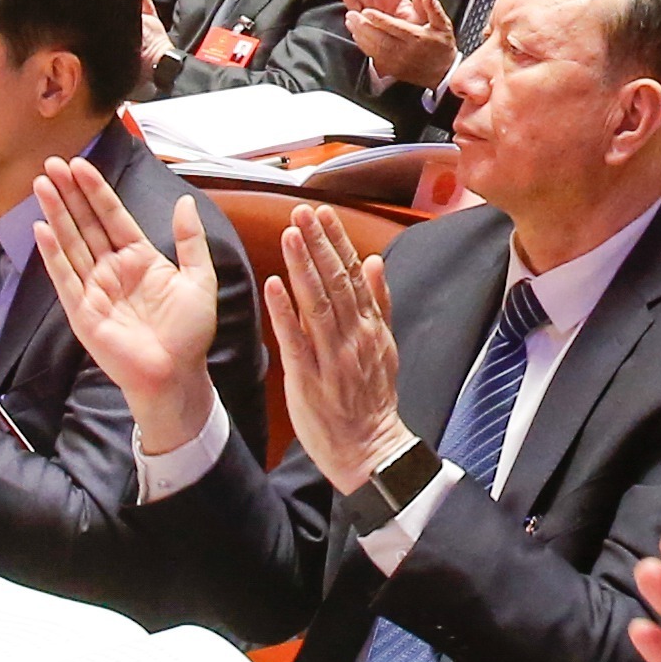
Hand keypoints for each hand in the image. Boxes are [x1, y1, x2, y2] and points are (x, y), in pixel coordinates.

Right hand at [29, 155, 221, 446]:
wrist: (177, 375)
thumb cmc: (189, 334)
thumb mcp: (199, 279)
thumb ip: (191, 240)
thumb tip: (185, 202)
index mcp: (139, 258)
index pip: (112, 216)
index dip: (96, 190)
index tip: (81, 164)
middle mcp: (113, 270)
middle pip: (86, 223)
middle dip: (69, 193)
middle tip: (53, 163)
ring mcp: (95, 289)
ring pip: (71, 243)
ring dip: (56, 214)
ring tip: (42, 184)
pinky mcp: (82, 312)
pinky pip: (64, 278)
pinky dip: (53, 254)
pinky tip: (41, 228)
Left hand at [263, 204, 406, 494]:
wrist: (370, 449)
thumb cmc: (372, 400)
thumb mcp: (385, 347)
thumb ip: (379, 303)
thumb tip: (374, 261)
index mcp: (369, 327)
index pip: (353, 274)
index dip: (337, 241)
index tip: (322, 213)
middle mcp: (352, 336)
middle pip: (335, 282)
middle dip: (318, 244)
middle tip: (303, 212)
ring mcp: (331, 357)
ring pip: (317, 304)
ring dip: (303, 267)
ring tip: (290, 234)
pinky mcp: (309, 378)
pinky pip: (296, 341)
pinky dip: (285, 312)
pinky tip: (274, 285)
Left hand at [335, 0, 455, 87]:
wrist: (443, 74)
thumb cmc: (442, 46)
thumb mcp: (443, 25)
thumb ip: (433, 8)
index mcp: (417, 38)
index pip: (395, 27)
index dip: (379, 19)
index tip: (366, 10)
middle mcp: (404, 51)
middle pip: (379, 38)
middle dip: (363, 26)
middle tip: (351, 14)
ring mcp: (396, 62)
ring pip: (373, 48)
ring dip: (359, 34)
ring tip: (350, 21)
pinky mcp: (391, 69)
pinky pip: (372, 56)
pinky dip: (362, 44)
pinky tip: (355, 34)